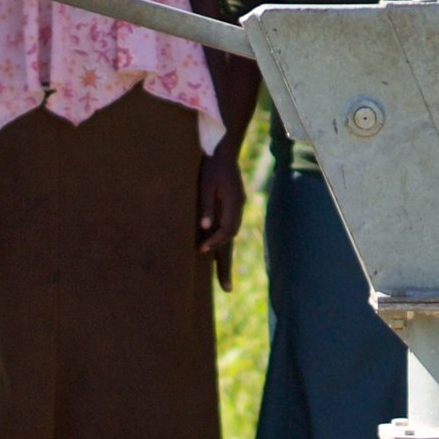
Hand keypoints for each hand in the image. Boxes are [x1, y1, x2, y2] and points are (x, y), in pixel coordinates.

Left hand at [197, 148, 244, 292]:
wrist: (221, 148)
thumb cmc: (210, 165)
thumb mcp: (205, 185)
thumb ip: (205, 207)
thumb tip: (204, 229)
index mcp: (233, 204)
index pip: (225, 231)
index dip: (214, 242)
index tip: (200, 250)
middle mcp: (237, 209)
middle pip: (231, 241)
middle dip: (226, 265)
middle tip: (226, 289)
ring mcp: (236, 207)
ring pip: (230, 237)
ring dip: (224, 256)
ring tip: (221, 278)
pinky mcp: (231, 205)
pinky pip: (227, 229)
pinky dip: (223, 242)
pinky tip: (216, 252)